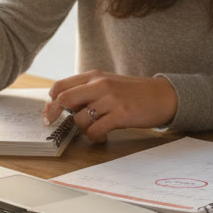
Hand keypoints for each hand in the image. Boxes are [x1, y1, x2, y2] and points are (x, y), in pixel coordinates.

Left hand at [40, 71, 177, 142]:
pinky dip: (94, 137)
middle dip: (53, 113)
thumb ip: (88, 90)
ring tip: (93, 130)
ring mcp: (111, 100)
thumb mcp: (109, 84)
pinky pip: (95, 130)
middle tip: (51, 123)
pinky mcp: (121, 114)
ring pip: (80, 119)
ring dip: (82, 129)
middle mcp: (101, 85)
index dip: (51, 100)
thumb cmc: (134, 92)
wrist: (163, 95)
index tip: (48, 111)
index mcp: (95, 75)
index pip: (62, 85)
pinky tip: (101, 136)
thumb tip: (63, 105)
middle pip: (64, 98)